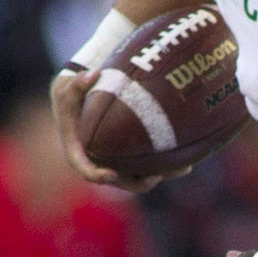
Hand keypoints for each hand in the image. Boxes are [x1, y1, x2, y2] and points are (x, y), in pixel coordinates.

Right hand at [50, 68, 185, 193]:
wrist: (82, 100)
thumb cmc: (73, 95)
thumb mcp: (69, 88)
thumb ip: (77, 84)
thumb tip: (91, 73)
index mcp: (79, 152)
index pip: (86, 169)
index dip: (98, 175)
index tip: (110, 174)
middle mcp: (99, 162)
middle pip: (120, 180)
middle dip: (139, 182)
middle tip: (156, 176)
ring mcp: (117, 162)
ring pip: (139, 176)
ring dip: (162, 175)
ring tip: (183, 168)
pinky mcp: (131, 157)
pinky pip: (149, 166)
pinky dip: (168, 165)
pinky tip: (189, 161)